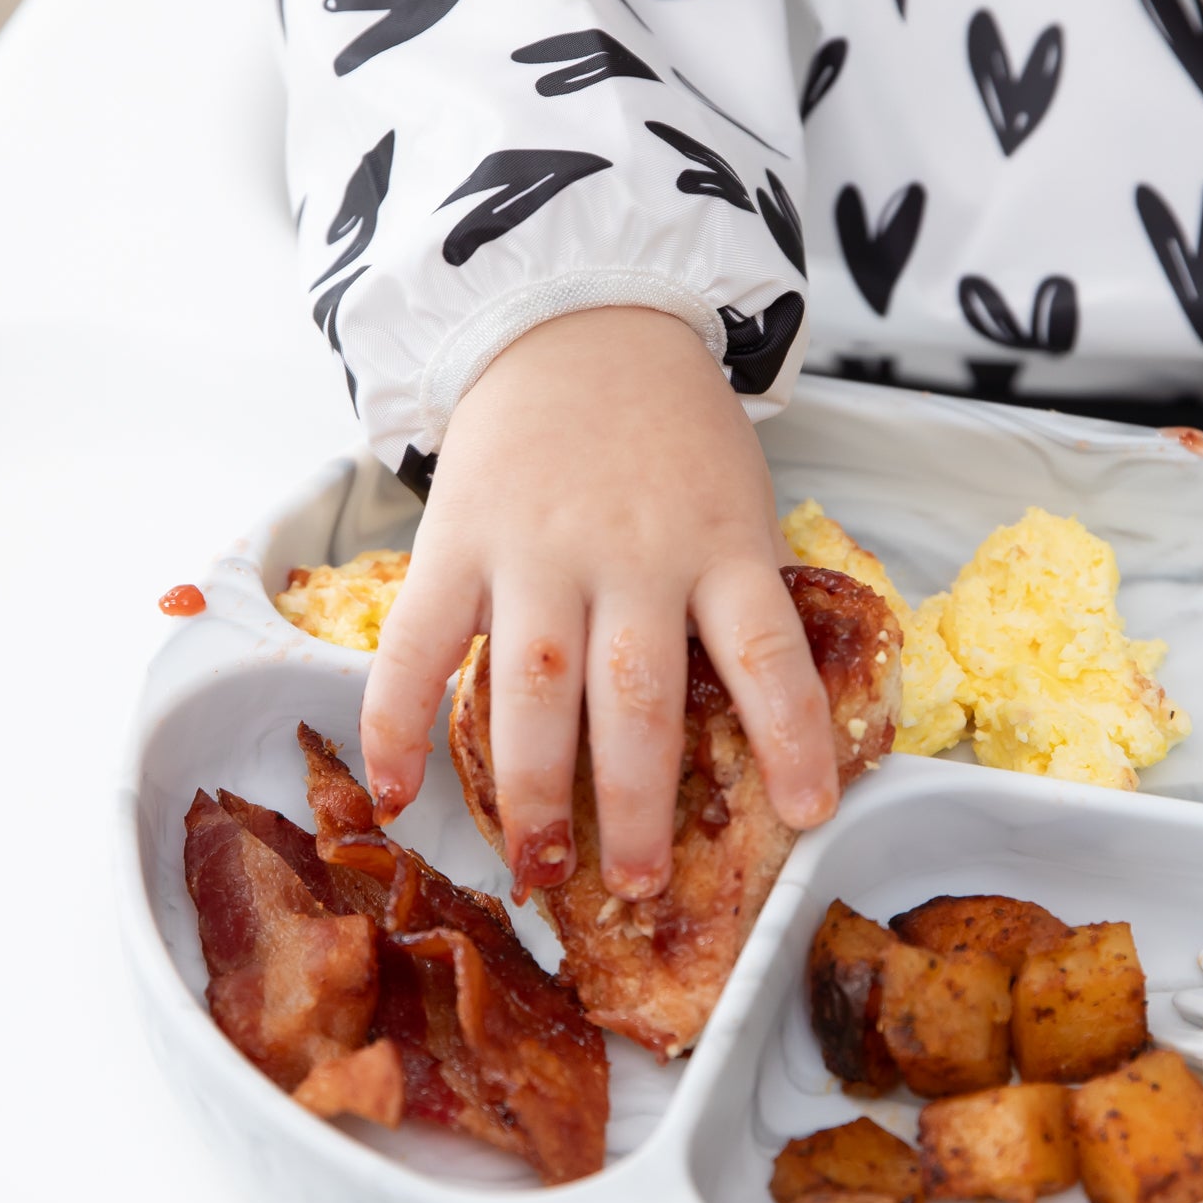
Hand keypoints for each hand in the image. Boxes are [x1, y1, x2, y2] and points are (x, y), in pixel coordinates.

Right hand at [360, 306, 836, 900]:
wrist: (579, 316)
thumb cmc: (671, 425)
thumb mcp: (734, 494)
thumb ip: (735, 591)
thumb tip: (761, 720)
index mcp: (720, 541)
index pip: (767, 651)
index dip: (792, 736)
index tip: (807, 814)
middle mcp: (631, 553)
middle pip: (636, 695)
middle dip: (635, 804)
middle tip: (633, 886)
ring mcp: (538, 546)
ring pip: (533, 685)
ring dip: (532, 789)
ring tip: (539, 868)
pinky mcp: (459, 535)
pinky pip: (422, 639)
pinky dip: (398, 719)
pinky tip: (395, 792)